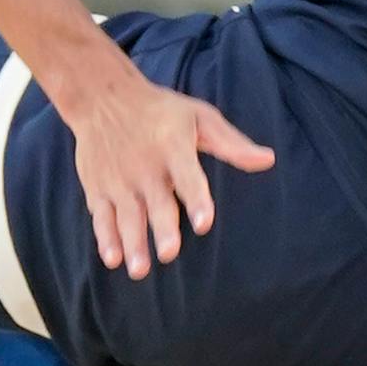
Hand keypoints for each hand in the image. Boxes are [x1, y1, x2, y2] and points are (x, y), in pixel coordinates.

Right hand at [60, 61, 274, 279]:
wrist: (102, 95)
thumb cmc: (161, 110)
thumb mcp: (199, 117)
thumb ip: (231, 144)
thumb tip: (269, 160)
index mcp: (173, 146)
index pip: (187, 175)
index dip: (196, 199)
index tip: (204, 223)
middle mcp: (145, 165)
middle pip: (156, 201)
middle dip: (162, 228)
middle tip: (169, 253)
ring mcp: (119, 178)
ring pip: (127, 215)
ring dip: (132, 242)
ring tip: (139, 270)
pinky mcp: (98, 187)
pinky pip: (102, 216)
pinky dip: (105, 237)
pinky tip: (113, 259)